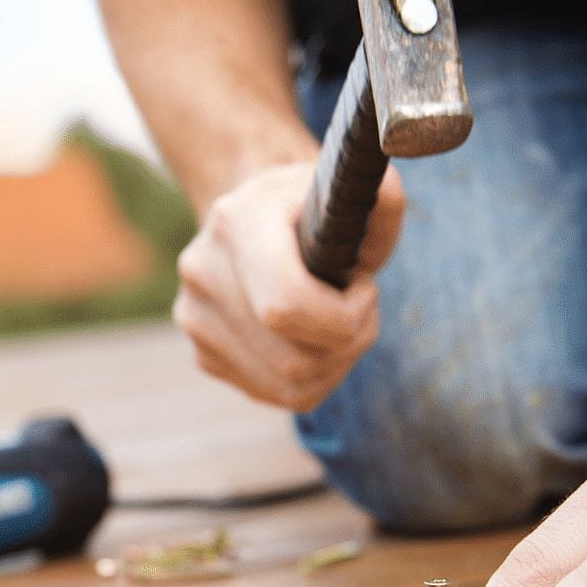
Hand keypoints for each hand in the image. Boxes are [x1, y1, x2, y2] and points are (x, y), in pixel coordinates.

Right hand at [174, 162, 405, 410]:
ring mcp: (196, 319)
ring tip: (341, 322)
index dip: (344, 316)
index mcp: (237, 224)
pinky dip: (315, 377)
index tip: (365, 288)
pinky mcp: (204, 355)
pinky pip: (278, 395)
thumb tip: (389, 193)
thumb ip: (381, 196)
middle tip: (361, 308)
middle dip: (350, 342)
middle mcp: (203, 273)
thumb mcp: (347, 191)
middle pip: (296, 360)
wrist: (250, 217)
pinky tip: (317, 339)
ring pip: (291, 386)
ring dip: (336, 362)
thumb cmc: (307, 209)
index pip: (286, 306)